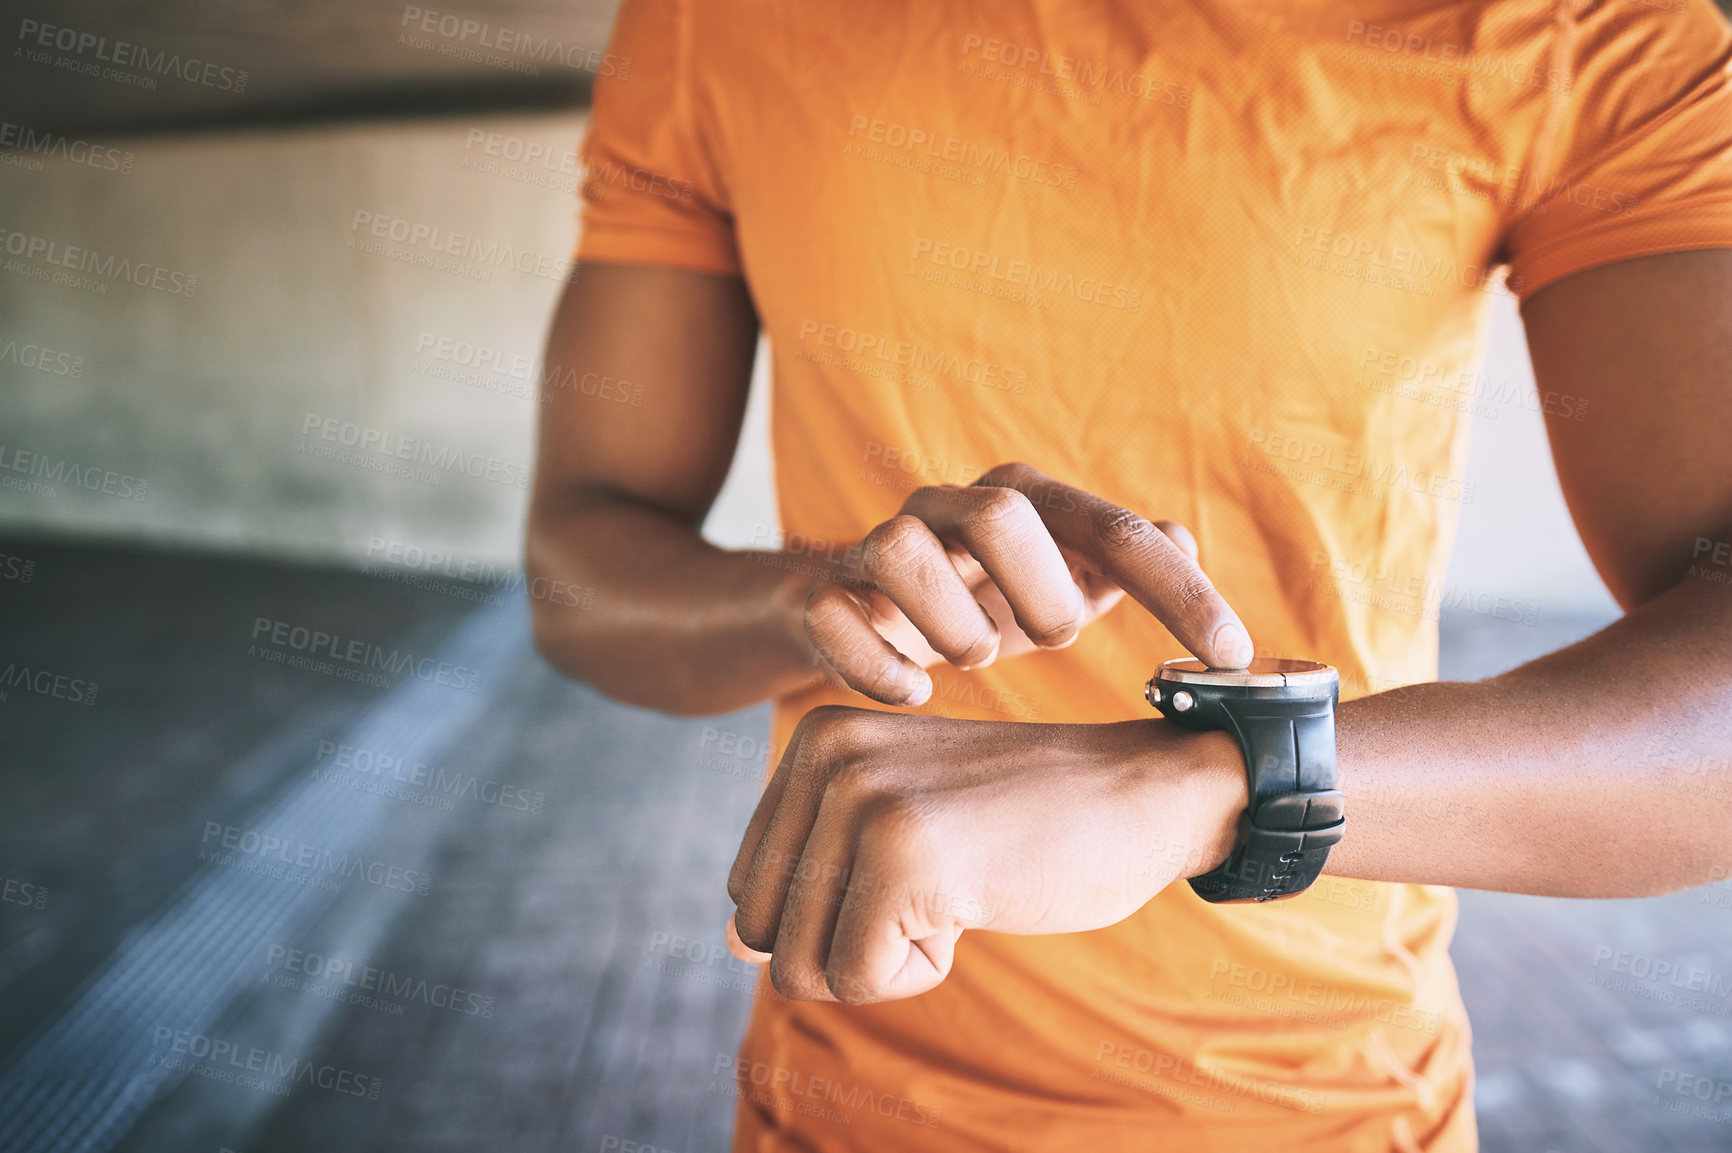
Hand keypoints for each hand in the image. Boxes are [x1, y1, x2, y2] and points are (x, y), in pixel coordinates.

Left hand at [726, 706, 1245, 1002]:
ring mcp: (862, 800)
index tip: (920, 861)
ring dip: (886, 959)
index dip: (833, 911)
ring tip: (958, 887)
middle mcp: (825, 756)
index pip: (748, 887)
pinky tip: (978, 900)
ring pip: (800, 965)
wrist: (1146, 793)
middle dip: (847, 942)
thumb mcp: (901, 827)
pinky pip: (861, 977)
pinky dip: (922, 970)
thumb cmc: (1027, 820)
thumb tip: (735, 946)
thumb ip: (813, 875)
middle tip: (939, 884)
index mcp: (814, 740)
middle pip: (762, 930)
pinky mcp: (904, 855)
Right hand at [802, 462, 1253, 706]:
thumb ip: (1111, 566)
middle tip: (1051, 638)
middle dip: (1042, 588)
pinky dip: (880, 667)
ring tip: (973, 661)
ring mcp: (875, 549)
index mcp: (1018, 504)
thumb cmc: (963, 602)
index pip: (1115, 530)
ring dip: (954, 623)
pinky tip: (913, 695)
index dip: (1180, 592)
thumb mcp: (1045, 587)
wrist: (835, 614)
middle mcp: (946, 510)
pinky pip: (835, 616)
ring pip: (904, 548)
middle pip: (1003, 509)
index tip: (1232, 656)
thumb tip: (1186, 536)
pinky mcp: (818, 595)